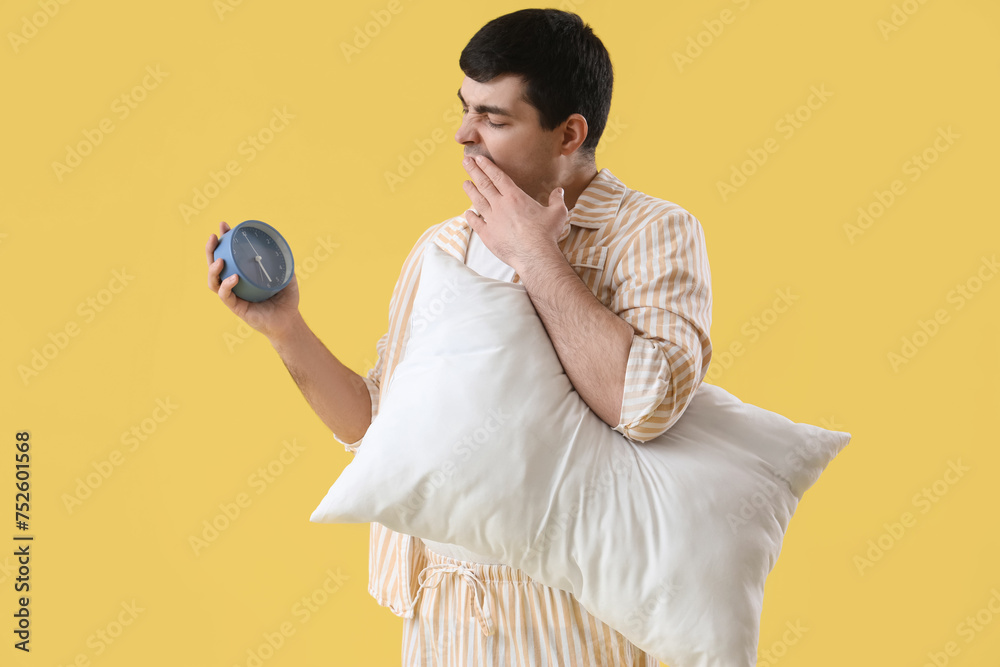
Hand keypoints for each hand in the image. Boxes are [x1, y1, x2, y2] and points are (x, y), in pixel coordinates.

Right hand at [206, 221, 300, 341]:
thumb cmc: (286, 300)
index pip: (229, 255)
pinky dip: (227, 286)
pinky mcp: (236, 308)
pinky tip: (233, 278)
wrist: (289, 321)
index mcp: (243, 275)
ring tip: (219, 260)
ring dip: (213, 269)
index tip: (224, 226)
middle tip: (214, 236)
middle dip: (211, 249)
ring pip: (214, 281)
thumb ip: (285, 263)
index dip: (224, 241)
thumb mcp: (287, 276)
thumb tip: (283, 246)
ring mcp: (234, 296)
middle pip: (214, 265)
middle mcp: (234, 284)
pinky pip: (226, 296)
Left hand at [461, 155, 567, 273]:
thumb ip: (556, 200)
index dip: (487, 166)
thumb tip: (559, 191)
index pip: (498, 176)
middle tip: (465, 162)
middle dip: (474, 171)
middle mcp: (501, 205)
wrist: (535, 255)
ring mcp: (492, 220)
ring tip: (464, 183)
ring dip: (470, 191)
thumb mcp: (557, 213)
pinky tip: (467, 212)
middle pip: (484, 184)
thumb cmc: (546, 234)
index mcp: (515, 197)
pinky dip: (470, 217)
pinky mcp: (488, 235)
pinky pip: (476, 223)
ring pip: (478, 201)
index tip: (478, 158)